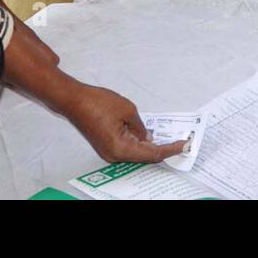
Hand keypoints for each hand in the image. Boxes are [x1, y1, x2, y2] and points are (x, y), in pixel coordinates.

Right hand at [64, 84, 187, 164]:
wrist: (74, 100)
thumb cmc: (99, 103)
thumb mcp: (128, 111)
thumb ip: (141, 127)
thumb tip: (147, 138)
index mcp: (121, 149)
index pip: (151, 154)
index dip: (169, 149)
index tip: (183, 144)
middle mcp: (114, 156)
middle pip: (143, 157)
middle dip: (162, 149)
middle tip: (179, 142)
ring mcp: (109, 152)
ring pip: (136, 153)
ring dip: (151, 147)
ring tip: (168, 139)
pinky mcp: (106, 146)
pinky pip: (127, 148)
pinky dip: (139, 143)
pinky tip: (149, 136)